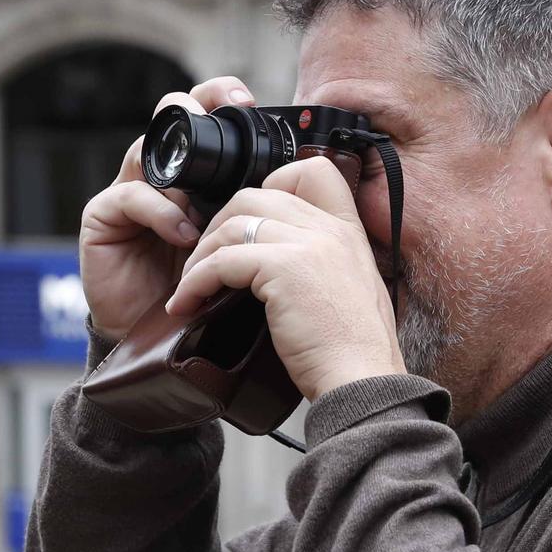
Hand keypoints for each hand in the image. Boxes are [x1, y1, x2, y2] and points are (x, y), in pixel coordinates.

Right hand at [77, 76, 251, 339]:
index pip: (202, 117)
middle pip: (166, 117)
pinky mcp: (102, 217)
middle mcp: (160, 174)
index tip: (249, 102)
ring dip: (179, 174)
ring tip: (204, 204)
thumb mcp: (241, 240)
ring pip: (144, 151)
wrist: (169, 339)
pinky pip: (130, 198)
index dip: (219, 98)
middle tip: (220, 115)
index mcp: (195, 173)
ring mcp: (128, 192)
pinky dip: (161, 213)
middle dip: (192, 108)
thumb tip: (307, 175)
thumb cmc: (208, 288)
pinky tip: (184, 235)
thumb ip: (259, 206)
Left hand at [163, 156, 405, 400]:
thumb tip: (278, 269)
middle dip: (219, 226)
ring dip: (201, 257)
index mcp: (348, 231)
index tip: (250, 223)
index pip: (313, 171)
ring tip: (190, 288)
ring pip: (233, 224)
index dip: (272, 185)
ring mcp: (308, 244)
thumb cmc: (353, 351)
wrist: (362, 379)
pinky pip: (221, 261)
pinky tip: (188, 304)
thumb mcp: (350, 292)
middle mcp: (330, 229)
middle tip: (205, 261)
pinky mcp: (283, 268)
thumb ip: (323, 265)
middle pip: (256, 195)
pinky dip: (195, 282)